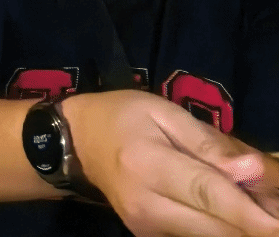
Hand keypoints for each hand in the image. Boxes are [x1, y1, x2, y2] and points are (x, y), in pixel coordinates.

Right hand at [64, 90, 278, 236]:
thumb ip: (209, 142)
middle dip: (260, 224)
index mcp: (148, 164)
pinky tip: (238, 210)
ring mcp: (147, 227)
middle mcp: (147, 205)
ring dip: (245, 227)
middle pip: (218, 227)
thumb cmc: (122, 116)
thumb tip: (253, 169)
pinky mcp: (150, 236)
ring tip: (265, 206)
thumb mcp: (163, 112)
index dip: (253, 213)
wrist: (76, 144)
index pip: (210, 194)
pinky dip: (225, 227)